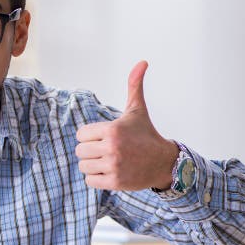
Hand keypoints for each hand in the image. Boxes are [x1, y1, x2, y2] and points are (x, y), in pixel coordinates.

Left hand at [75, 61, 178, 190]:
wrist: (164, 162)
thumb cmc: (146, 134)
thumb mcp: (137, 110)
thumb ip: (134, 86)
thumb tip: (142, 62)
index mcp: (112, 129)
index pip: (81, 135)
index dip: (90, 136)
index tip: (104, 137)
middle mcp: (112, 148)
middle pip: (80, 152)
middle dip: (90, 151)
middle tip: (106, 150)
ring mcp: (114, 166)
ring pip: (84, 167)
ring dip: (93, 165)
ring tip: (108, 161)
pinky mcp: (115, 182)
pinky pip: (89, 181)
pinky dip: (96, 178)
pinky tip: (109, 172)